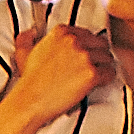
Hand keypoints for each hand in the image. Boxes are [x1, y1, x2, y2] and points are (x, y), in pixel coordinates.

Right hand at [0, 12, 114, 133]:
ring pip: (108, 58)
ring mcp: (84, 57)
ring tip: (95, 77)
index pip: (88, 34)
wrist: (31, 101)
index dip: (88, 47)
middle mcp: (74, 41)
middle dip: (98, 55)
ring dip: (103, 67)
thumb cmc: (29, 80)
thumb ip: (26, 39)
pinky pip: (110, 73)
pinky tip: (98, 84)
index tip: (84, 56)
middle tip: (93, 67)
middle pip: (101, 44)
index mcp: (61, 32)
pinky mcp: (92, 74)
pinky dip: (107, 79)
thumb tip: (29, 32)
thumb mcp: (24, 54)